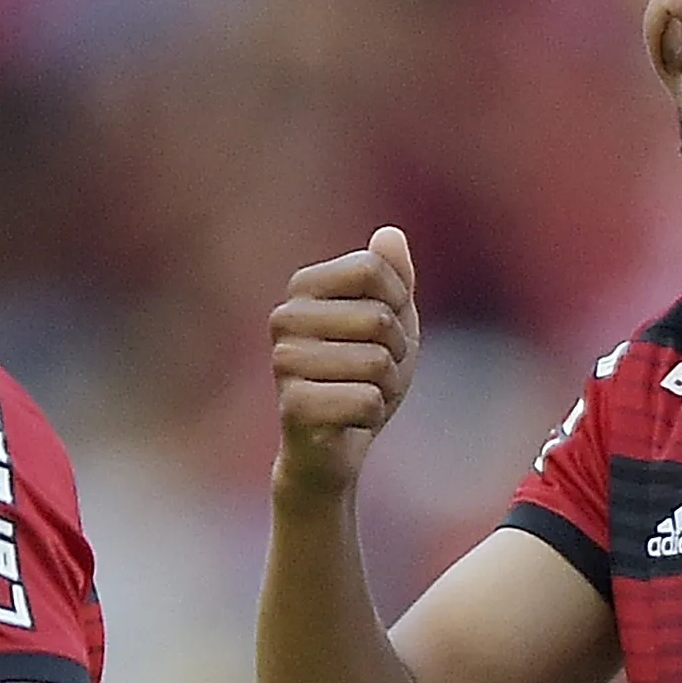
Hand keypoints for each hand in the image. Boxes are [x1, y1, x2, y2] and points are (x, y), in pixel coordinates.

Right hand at [270, 226, 419, 500]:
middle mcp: (284, 318)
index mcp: (303, 287)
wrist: (333, 448)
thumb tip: (391, 234)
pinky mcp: (294, 405)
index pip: (372, 268)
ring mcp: (284, 362)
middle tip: (372, 372)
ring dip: (386, 387)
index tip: (384, 330)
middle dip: (394, 352)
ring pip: (376, 362)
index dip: (397, 304)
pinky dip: (374, 415)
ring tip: (359, 396)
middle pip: (377, 317)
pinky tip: (350, 422)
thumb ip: (393, 277)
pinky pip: (368, 401)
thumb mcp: (390, 322)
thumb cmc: (361, 377)